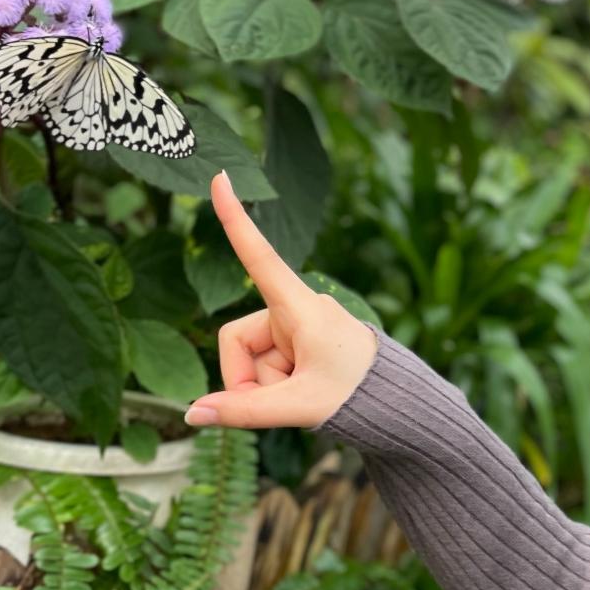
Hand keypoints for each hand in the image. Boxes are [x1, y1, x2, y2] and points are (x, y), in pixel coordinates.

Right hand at [183, 170, 378, 428]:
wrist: (396, 406)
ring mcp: (297, 323)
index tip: (220, 177)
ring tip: (303, 396)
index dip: (235, 220)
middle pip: (237, 339)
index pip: (260, 257)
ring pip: (250, 357)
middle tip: (281, 404)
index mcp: (301, 308)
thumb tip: (192, 413)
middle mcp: (296, 307)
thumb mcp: (298, 407)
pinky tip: (304, 393)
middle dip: (247, 379)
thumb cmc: (358, 398)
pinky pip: (266, 363)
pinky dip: (274, 386)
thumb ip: (243, 411)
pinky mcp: (300, 338)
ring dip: (265, 386)